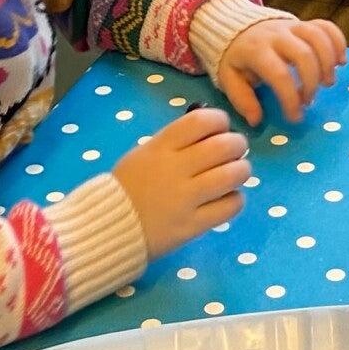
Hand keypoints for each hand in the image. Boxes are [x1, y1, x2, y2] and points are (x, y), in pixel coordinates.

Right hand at [114, 106, 251, 256]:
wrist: (107, 229)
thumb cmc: (128, 188)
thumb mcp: (144, 155)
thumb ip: (174, 143)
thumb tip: (213, 134)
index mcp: (160, 147)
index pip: (201, 121)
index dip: (219, 121)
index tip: (221, 128)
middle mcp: (175, 169)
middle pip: (224, 146)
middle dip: (238, 145)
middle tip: (235, 152)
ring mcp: (185, 198)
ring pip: (233, 175)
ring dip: (241, 171)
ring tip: (235, 174)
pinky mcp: (192, 225)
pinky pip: (230, 206)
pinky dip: (235, 199)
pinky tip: (227, 199)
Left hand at [216, 16, 347, 124]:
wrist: (235, 26)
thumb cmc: (237, 57)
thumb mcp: (229, 78)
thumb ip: (242, 100)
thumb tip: (256, 120)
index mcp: (256, 51)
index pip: (279, 74)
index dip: (291, 98)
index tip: (295, 116)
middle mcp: (276, 36)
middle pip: (304, 55)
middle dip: (312, 82)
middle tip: (309, 100)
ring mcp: (292, 26)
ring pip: (318, 37)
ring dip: (328, 62)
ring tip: (328, 83)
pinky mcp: (303, 23)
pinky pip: (326, 26)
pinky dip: (338, 42)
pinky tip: (341, 61)